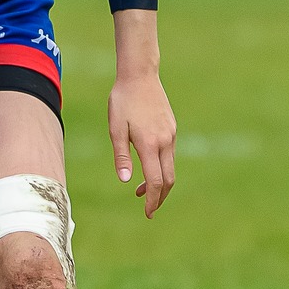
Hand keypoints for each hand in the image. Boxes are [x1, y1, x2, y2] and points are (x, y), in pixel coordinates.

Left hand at [108, 70, 176, 217]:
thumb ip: (121, 156)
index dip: (152, 199)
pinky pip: (170, 155)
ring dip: (159, 183)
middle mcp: (165, 141)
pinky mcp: (172, 129)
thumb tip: (126, 181)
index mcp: (150, 144)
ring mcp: (171, 135)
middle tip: (148, 209)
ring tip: (140, 191)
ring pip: (170, 168)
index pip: (155, 181)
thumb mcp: (115, 129)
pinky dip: (161, 168)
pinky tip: (147, 168)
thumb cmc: (122, 101)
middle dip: (159, 197)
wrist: (140, 76)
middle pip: (168, 179)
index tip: (147, 213)